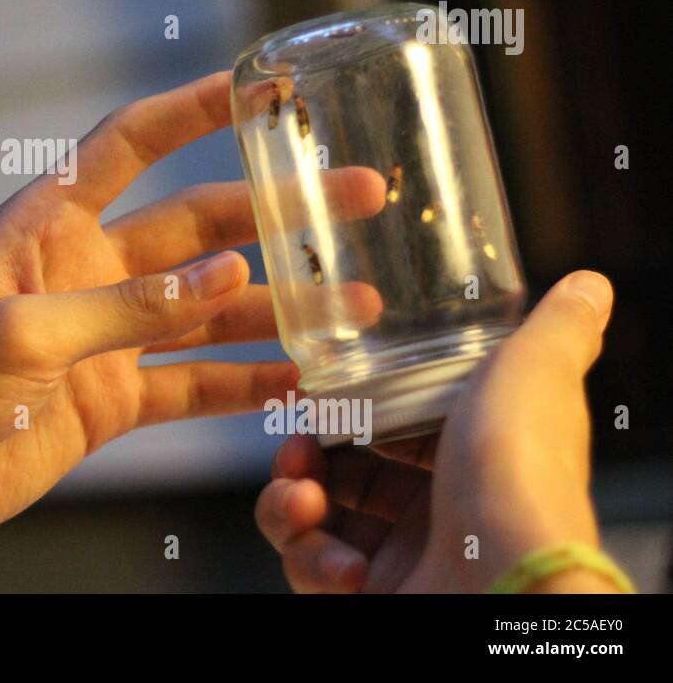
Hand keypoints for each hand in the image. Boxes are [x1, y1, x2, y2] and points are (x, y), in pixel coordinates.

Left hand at [0, 72, 384, 570]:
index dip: (195, 109)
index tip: (264, 87)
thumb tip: (227, 273)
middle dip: (274, 210)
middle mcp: (80, 270)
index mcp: (42, 225)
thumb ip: (122, 307)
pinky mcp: (109, 401)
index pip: (129, 145)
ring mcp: (101, 337)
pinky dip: (247, 383)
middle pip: (194, 224)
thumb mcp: (14, 334)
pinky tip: (303, 378)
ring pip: (209, 307)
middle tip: (353, 197)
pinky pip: (194, 384)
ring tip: (355, 302)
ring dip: (279, 303)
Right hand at [255, 270, 617, 592]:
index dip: (346, 408)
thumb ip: (558, 327)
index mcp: (473, 453)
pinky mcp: (373, 595)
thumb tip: (590, 285)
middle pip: (340, 471)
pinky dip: (309, 559)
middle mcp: (439, 507)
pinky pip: (312, 570)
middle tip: (297, 451)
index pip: (390, 423)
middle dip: (302, 456)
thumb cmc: (517, 477)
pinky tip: (336, 560)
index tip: (316, 396)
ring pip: (314, 518)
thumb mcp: (534, 374)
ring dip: (290, 504)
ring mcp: (405, 556)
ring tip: (303, 503)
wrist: (502, 582)